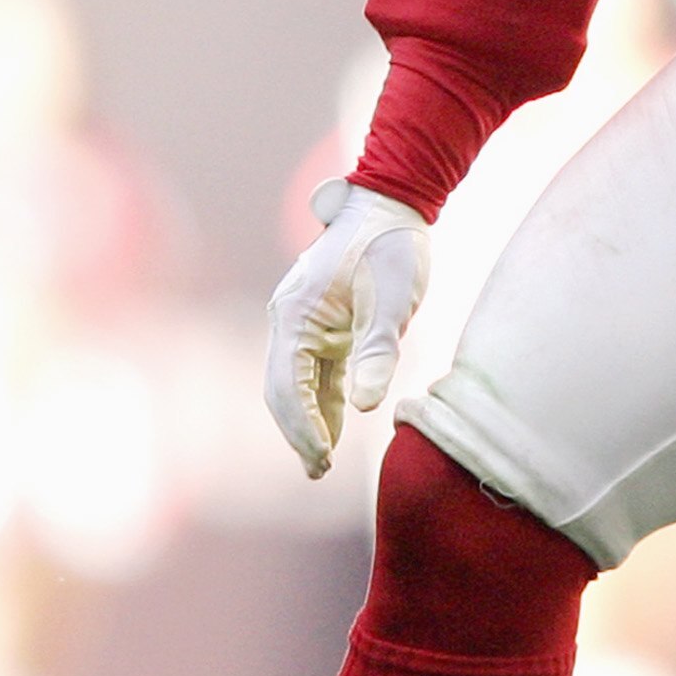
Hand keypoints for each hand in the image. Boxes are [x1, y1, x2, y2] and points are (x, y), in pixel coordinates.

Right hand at [264, 181, 430, 476]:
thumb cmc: (391, 246)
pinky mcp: (322, 324)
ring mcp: (303, 323)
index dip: (301, 427)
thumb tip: (365, 406)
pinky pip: (314, 371)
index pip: (285, 386)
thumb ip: (377, 352)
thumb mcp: (393, 300)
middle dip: (299, 432)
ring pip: (296, 383)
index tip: (324, 458)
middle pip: (281, 390)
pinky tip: (336, 428)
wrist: (391, 204)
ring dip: (308, 421)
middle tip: (320, 471)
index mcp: (295, 314)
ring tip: (323, 462)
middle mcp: (289, 320)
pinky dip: (321, 401)